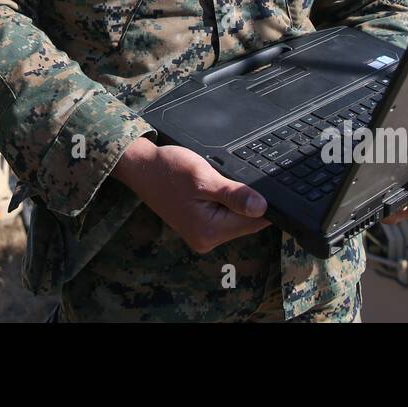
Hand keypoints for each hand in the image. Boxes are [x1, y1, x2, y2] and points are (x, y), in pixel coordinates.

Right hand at [113, 139, 270, 252]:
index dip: (266, 204)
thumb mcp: (204, 178)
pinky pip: (223, 217)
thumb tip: (263, 208)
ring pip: (235, 219)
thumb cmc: (167, 170)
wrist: (141, 167)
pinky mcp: (199, 227)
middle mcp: (206, 240)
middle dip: (248, 201)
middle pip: (246, 222)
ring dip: (235, 201)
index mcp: (209, 231)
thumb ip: (235, 195)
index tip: (266, 185)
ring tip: (218, 180)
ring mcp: (202, 235)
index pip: (254, 222)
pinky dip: (225, 202)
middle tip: (232, 177)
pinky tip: (214, 188)